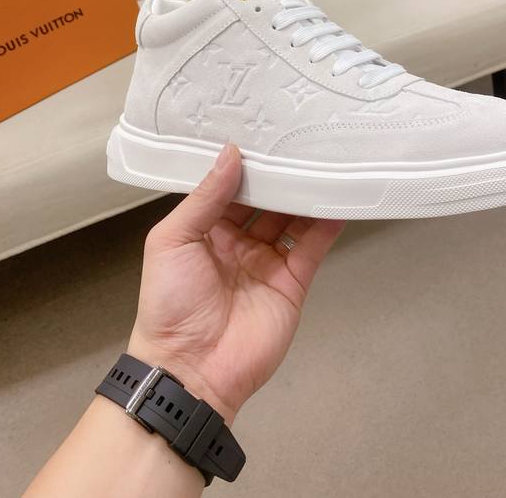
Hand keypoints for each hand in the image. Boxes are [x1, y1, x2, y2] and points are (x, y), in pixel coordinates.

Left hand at [128, 144, 344, 423]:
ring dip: (305, 196)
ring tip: (322, 165)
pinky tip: (336, 201)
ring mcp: (266, 262)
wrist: (191, 369)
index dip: (245, 166)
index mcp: (205, 230)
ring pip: (291, 220)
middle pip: (265, 202)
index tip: (262, 135)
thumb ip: (205, 197)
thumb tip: (230, 154)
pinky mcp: (291, 282)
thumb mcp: (172, 240)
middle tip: (298, 143)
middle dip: (279, 176)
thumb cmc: (169, 302)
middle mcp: (237, 242)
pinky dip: (325, 225)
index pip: (229, 189)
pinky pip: (311, 247)